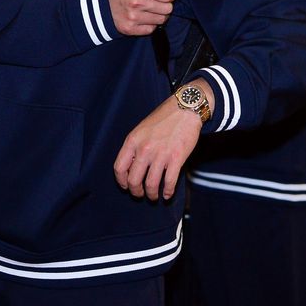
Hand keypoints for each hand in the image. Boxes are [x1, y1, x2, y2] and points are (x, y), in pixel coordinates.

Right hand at [107, 0, 175, 35]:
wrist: (97, 3)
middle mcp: (136, 2)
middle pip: (167, 9)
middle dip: (165, 5)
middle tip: (158, 2)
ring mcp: (133, 17)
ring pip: (161, 20)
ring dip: (158, 15)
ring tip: (150, 9)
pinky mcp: (130, 29)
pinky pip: (151, 29)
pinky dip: (150, 24)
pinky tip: (143, 17)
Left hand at [113, 79, 212, 200]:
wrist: (185, 109)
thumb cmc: (164, 117)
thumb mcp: (142, 128)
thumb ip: (135, 146)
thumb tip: (131, 166)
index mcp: (133, 140)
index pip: (119, 168)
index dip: (121, 181)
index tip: (126, 186)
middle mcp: (144, 149)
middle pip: (134, 180)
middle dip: (136, 191)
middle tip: (140, 194)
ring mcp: (160, 155)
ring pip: (150, 185)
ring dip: (151, 194)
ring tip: (154, 196)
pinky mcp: (176, 159)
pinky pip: (169, 182)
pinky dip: (167, 192)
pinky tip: (167, 195)